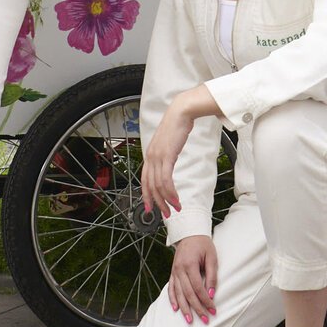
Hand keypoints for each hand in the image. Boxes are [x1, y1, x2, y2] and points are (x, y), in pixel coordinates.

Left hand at [140, 95, 195, 220]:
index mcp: (150, 155)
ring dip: (166, 200)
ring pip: (158, 185)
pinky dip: (170, 191)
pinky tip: (176, 198)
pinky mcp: (166, 156)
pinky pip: (166, 179)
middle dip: (157, 203)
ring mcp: (157, 157)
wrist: (181, 113)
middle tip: (165, 214)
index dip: (146, 196)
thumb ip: (166, 155)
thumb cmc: (177, 126)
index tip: (150, 208)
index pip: (145, 180)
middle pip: (150, 186)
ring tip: (175, 208)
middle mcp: (150, 157)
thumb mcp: (169, 143)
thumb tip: (169, 164)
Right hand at [166, 235, 216, 324]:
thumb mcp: (212, 257)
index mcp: (189, 265)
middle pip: (188, 294)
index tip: (213, 310)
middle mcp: (179, 270)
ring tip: (189, 320)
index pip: (198, 288)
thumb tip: (211, 294)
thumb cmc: (203, 244)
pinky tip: (176, 309)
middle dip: (196, 308)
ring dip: (184, 308)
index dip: (205, 301)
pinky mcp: (172, 272)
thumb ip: (212, 276)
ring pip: (178, 294)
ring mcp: (174, 271)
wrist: (189, 233)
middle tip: (204, 320)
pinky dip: (172, 299)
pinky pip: (171, 288)